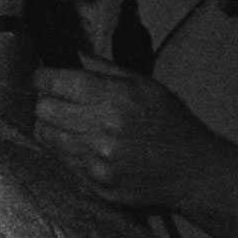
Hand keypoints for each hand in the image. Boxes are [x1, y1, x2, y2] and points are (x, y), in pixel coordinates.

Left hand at [31, 57, 228, 211]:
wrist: (194, 171)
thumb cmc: (170, 123)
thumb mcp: (144, 84)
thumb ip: (102, 68)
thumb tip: (70, 53)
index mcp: (113, 98)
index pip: (52, 82)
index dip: (43, 77)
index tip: (45, 78)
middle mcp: (101, 129)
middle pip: (42, 109)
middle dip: (46, 102)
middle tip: (58, 102)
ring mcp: (97, 160)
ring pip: (46, 136)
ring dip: (53, 127)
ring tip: (70, 124)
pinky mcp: (97, 184)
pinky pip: (62, 161)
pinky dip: (67, 151)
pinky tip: (85, 146)